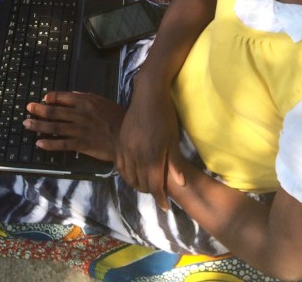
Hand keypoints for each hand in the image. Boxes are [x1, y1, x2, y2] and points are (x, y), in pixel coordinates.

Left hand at [23, 91, 124, 163]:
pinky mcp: (81, 144)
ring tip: (27, 124)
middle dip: (38, 110)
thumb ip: (85, 98)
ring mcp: (79, 130)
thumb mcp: (101, 101)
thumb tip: (70, 96)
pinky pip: (61, 144)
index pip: (62, 97)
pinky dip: (49, 144)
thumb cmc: (116, 117)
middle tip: (28, 108)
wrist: (126, 137)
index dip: (50, 98)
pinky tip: (39, 143)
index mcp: (84, 101)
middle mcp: (79, 114)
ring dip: (39, 125)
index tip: (42, 99)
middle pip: (54, 111)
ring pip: (54, 127)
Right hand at [115, 81, 185, 209]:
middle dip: (150, 191)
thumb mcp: (173, 139)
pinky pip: (120, 165)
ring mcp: (125, 148)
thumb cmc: (165, 116)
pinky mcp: (120, 141)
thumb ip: (175, 163)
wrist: (147, 95)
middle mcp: (136, 155)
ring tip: (147, 183)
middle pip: (141, 184)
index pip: (155, 186)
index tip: (165, 206)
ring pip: (129, 176)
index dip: (160, 199)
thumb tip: (181, 184)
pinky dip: (127, 173)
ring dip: (138, 183)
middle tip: (158, 192)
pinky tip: (134, 173)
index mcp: (152, 156)